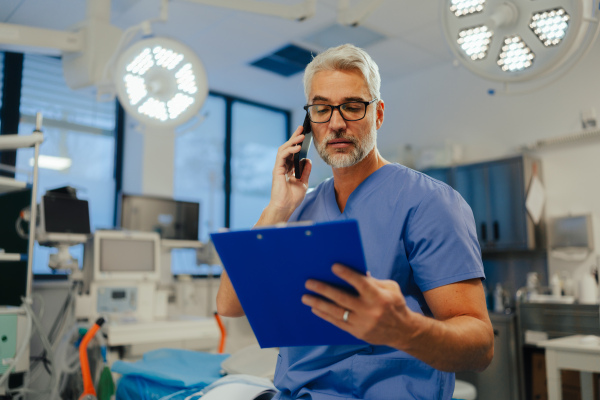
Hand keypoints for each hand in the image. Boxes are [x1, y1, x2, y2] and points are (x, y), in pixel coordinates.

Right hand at [268, 125, 311, 214]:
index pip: (292, 152)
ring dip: (292, 141)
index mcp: (288, 169)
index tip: (304, 134)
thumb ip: (305, 171)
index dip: (297, 143)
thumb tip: (307, 160)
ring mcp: (279, 167)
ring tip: (301, 136)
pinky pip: (282, 156)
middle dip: (294, 137)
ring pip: (283, 149)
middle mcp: (283, 166)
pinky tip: (297, 147)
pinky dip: (289, 150)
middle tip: (301, 128)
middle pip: (287, 148)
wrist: (285, 207)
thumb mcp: (303, 182)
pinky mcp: (277, 170)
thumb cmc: (292, 198)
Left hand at [301, 264, 418, 348]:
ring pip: (336, 312)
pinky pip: (337, 323)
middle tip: (309, 283)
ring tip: (305, 297)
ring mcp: (362, 323)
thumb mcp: (390, 288)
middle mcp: (370, 311)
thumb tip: (356, 272)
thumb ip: (372, 281)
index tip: (333, 266)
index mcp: (379, 297)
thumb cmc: (394, 304)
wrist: (403, 331)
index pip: (360, 283)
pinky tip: (315, 308)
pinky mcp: (357, 333)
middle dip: (324, 289)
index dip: (347, 274)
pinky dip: (325, 315)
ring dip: (319, 303)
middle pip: (342, 298)